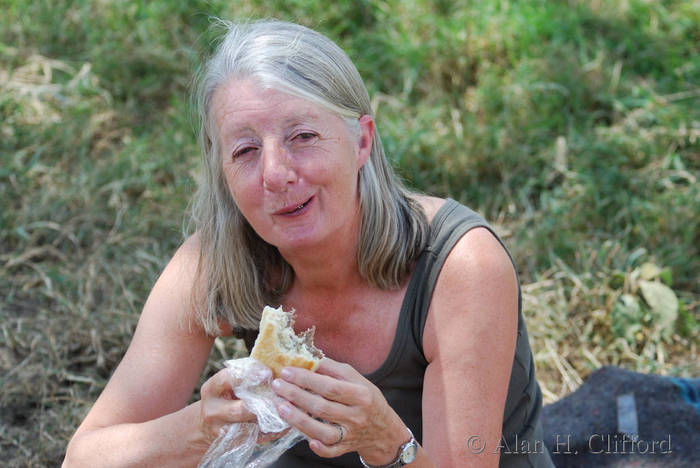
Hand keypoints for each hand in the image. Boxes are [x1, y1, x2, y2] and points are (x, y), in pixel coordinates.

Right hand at [197, 363, 284, 448]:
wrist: (209, 424)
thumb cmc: (226, 395)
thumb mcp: (228, 382)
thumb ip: (246, 374)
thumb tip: (275, 367)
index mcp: (211, 389)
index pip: (228, 379)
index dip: (250, 375)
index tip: (269, 373)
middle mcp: (212, 411)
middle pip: (239, 410)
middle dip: (263, 404)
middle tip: (283, 398)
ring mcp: (220, 430)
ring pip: (248, 427)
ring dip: (269, 420)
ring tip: (287, 411)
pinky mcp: (231, 444)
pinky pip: (255, 438)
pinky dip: (272, 431)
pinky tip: (286, 424)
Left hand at [271, 358, 409, 463]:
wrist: (384, 429)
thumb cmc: (366, 397)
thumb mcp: (356, 379)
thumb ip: (333, 369)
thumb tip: (308, 359)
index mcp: (360, 394)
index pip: (330, 387)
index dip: (306, 379)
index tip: (287, 371)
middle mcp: (356, 416)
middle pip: (322, 407)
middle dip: (296, 396)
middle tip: (277, 386)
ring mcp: (351, 435)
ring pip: (323, 432)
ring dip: (299, 420)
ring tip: (280, 407)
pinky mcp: (346, 448)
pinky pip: (331, 451)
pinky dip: (319, 448)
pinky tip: (306, 440)